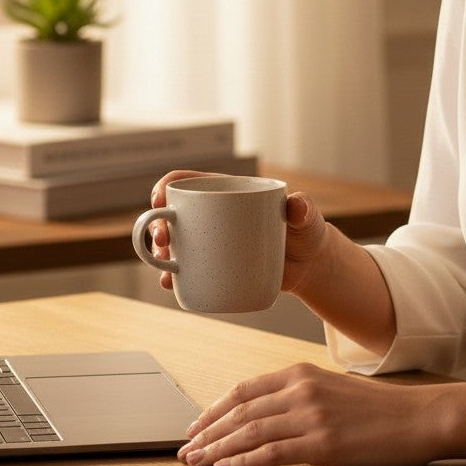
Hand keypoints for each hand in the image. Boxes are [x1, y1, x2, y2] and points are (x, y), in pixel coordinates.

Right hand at [148, 171, 329, 293]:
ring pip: (174, 245)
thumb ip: (304, 208)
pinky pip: (186, 272)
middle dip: (156, 224)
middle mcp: (213, 217)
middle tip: (164, 239)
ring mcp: (211, 244)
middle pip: (173, 214)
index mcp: (228, 193)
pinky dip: (173, 277)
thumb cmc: (306, 231)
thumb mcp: (307, 217)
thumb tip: (296, 205)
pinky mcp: (215, 269)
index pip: (188, 182)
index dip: (167, 186)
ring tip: (167, 266)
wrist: (309, 265)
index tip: (160, 199)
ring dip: (159, 253)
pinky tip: (170, 283)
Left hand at [177, 363, 445, 465]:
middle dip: (207, 431)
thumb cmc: (376, 408)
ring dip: (217, 448)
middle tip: (185, 449)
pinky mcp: (321, 443)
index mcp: (302, 372)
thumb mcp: (332, 389)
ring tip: (196, 462)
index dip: (215, 408)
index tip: (195, 425)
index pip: (245, 389)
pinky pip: (271, 453)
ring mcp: (311, 415)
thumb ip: (299, 395)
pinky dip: (242, 462)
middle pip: (241, 411)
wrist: (415, 418)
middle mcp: (302, 389)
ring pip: (249, 432)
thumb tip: (263, 414)